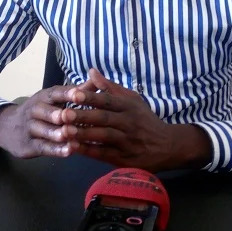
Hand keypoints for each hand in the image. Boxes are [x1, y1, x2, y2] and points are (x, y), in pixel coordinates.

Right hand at [0, 86, 76, 158]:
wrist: (6, 127)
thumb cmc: (40, 111)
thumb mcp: (54, 99)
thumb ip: (77, 92)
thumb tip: (97, 80)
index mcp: (44, 97)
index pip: (55, 93)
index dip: (67, 93)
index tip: (79, 94)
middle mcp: (35, 110)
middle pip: (46, 111)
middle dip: (58, 114)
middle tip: (71, 116)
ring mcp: (30, 128)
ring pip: (44, 130)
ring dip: (57, 133)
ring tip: (70, 135)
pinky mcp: (29, 146)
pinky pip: (43, 147)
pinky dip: (56, 150)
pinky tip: (69, 151)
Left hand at [60, 69, 211, 171]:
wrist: (167, 146)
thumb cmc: (144, 120)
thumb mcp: (132, 100)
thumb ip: (110, 87)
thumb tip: (91, 71)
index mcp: (128, 106)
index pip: (108, 100)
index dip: (91, 97)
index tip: (73, 93)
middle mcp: (128, 123)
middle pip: (104, 118)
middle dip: (83, 116)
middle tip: (64, 113)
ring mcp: (127, 141)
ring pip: (104, 137)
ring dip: (84, 134)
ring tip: (65, 131)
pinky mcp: (124, 158)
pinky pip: (104, 154)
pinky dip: (89, 151)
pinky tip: (73, 148)